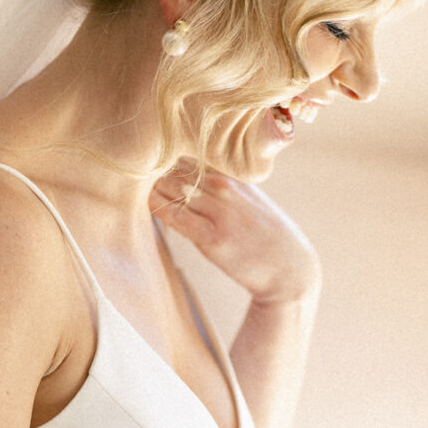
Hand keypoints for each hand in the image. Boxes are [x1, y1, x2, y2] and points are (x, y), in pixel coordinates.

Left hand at [153, 162, 320, 306]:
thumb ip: (227, 190)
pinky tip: (147, 205)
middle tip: (137, 179)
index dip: (167, 163)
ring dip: (153, 189)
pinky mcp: (211, 238)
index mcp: (234, 177)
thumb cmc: (269, 237)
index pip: (190, 158)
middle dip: (154, 173)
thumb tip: (195, 183)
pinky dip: (158, 209)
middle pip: (177, 170)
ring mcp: (218, 212)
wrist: (290, 269)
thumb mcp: (252, 201)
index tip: (151, 169)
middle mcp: (226, 189)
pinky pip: (175, 218)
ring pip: (172, 190)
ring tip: (138, 192)